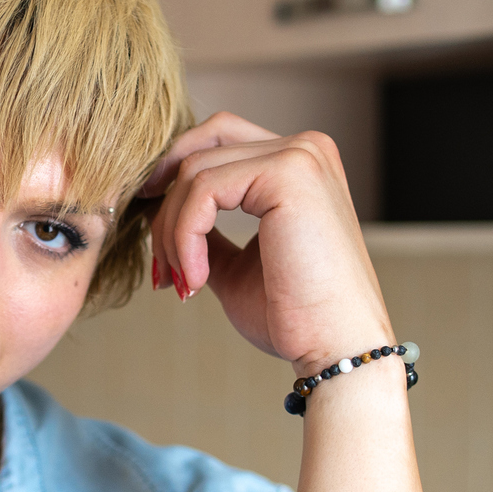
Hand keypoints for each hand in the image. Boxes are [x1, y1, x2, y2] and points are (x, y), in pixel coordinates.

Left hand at [140, 112, 391, 373]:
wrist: (335, 349)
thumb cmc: (294, 317)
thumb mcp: (235, 265)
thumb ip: (204, 232)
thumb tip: (157, 211)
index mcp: (298, 164)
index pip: (217, 142)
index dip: (175, 183)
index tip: (157, 239)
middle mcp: (305, 148)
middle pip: (202, 146)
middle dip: (166, 200)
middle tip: (158, 259)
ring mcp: (300, 156)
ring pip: (195, 170)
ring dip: (172, 232)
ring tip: (181, 282)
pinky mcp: (288, 174)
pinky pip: (204, 190)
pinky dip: (185, 238)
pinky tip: (196, 281)